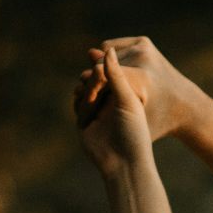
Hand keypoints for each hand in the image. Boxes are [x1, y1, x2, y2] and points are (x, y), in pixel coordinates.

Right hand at [74, 43, 151, 173]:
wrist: (124, 164)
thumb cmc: (133, 133)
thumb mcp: (126, 101)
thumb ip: (116, 76)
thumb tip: (107, 48)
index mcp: (129, 89)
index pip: (107, 71)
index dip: (101, 77)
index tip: (106, 90)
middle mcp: (115, 96)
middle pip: (94, 79)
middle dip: (92, 88)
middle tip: (100, 105)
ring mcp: (101, 107)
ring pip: (84, 89)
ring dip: (85, 97)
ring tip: (94, 113)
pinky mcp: (87, 118)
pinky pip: (78, 103)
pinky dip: (80, 106)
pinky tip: (86, 118)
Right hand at [89, 36, 209, 141]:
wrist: (185, 107)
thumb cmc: (155, 120)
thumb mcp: (128, 118)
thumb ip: (104, 92)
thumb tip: (85, 61)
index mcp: (140, 80)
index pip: (99, 74)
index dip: (91, 88)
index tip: (90, 100)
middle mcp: (142, 57)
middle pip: (101, 63)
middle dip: (97, 78)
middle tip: (101, 96)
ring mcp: (143, 47)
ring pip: (104, 54)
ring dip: (104, 69)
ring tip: (112, 87)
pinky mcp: (143, 41)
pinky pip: (112, 47)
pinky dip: (112, 59)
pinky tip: (119, 75)